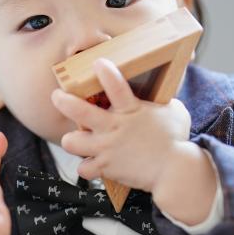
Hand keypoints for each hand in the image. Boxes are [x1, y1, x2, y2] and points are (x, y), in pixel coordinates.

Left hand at [52, 58, 190, 193]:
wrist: (175, 172)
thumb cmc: (176, 140)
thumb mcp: (173, 112)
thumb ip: (161, 102)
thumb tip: (160, 96)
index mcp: (131, 109)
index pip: (115, 84)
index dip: (104, 71)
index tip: (98, 62)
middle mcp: (114, 127)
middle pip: (79, 111)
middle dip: (63, 101)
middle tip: (57, 96)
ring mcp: (107, 148)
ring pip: (71, 142)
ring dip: (71, 140)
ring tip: (76, 139)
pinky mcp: (106, 168)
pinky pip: (83, 169)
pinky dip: (87, 167)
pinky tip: (92, 163)